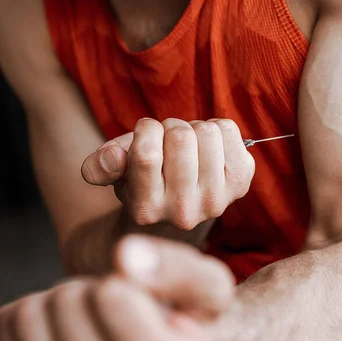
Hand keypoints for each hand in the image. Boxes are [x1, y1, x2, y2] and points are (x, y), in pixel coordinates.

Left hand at [0, 236, 235, 340]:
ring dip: (61, 300)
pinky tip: (65, 335)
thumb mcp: (208, 282)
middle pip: (68, 304)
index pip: (111, 296)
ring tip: (93, 322)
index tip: (145, 301)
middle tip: (116, 311)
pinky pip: (9, 330)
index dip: (125, 280)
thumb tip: (125, 258)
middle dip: (90, 289)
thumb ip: (177, 267)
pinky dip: (34, 316)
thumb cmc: (187, 313)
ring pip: (33, 316)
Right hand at [82, 118, 254, 229]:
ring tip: (189, 147)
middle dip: (171, 128)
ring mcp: (215, 201)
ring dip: (195, 129)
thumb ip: (101, 165)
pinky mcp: (240, 184)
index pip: (146, 154)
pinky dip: (217, 128)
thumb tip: (110, 158)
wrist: (180, 205)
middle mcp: (182, 213)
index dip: (146, 130)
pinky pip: (229, 130)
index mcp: (145, 209)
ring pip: (207, 132)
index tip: (146, 135)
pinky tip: (209, 149)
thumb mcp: (114, 173)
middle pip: (180, 138)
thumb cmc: (143, 180)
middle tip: (169, 142)